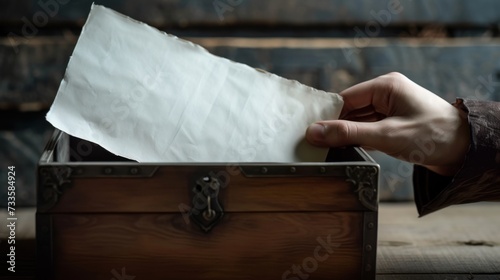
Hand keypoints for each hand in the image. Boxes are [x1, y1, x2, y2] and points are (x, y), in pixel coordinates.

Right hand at [306, 72, 470, 175]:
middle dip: (335, 126)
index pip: (345, 98)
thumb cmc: (433, 136)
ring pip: (358, 120)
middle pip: (349, 109)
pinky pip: (368, 128)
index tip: (309, 133)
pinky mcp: (394, 123)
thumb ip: (348, 133)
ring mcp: (390, 109)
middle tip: (315, 145)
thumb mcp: (386, 135)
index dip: (327, 116)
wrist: (466, 151)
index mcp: (385, 86)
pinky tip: (347, 150)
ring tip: (328, 150)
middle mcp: (386, 93)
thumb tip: (315, 132)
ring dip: (347, 134)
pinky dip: (358, 139)